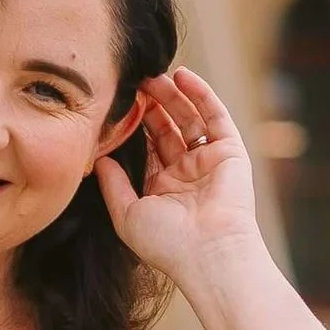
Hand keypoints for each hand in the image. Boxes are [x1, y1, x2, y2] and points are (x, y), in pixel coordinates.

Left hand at [94, 67, 265, 290]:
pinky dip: (201, 95)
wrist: (209, 254)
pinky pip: (216, 117)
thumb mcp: (127, 214)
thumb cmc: (167, 243)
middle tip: (135, 82)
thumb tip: (99, 158)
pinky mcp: (230, 153)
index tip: (119, 102)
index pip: (147, 147)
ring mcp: (209, 162)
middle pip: (167, 128)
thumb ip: (113, 185)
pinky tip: (183, 76)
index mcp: (162, 189)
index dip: (134, 125)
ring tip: (153, 75)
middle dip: (152, 105)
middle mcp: (186, 174)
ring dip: (173, 96)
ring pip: (189, 119)